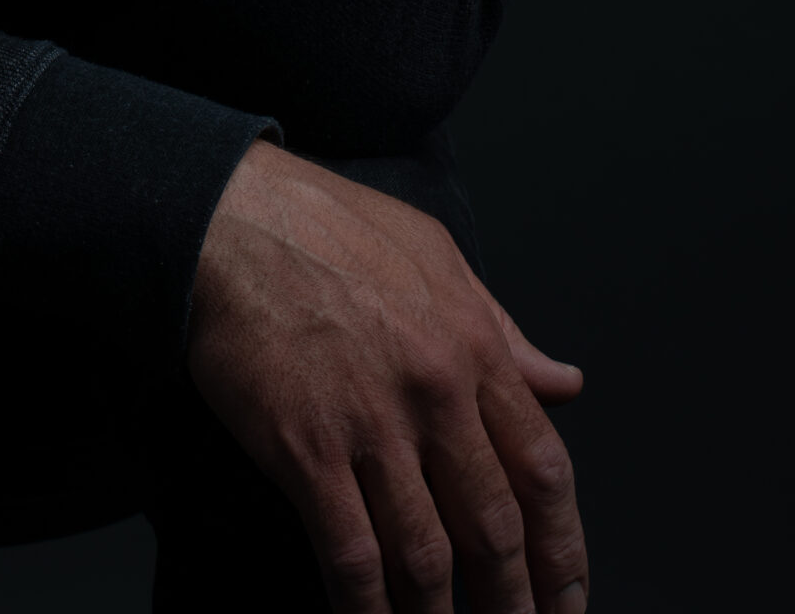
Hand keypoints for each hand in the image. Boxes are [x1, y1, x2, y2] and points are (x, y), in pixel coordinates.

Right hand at [188, 142, 586, 613]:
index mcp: (473, 344)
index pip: (543, 469)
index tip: (566, 594)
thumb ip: (502, 330)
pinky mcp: (306, 450)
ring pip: (428, 558)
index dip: (563, 549)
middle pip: (495, 529)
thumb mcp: (435, 256)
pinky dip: (368, 609)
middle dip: (514, 603)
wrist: (228, 219)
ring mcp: (370, 425)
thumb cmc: (328, 227)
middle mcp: (434, 391)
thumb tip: (564, 383)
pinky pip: (352, 554)